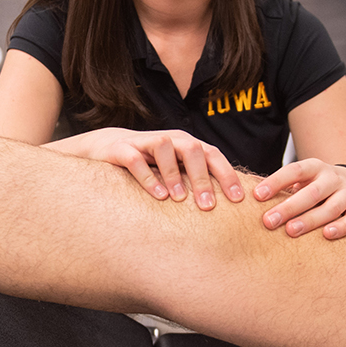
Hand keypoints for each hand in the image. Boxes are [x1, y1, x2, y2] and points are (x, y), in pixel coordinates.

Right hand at [46, 128, 244, 209]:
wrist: (108, 147)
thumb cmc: (152, 165)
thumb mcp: (177, 171)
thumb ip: (198, 182)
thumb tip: (233, 206)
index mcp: (187, 146)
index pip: (213, 155)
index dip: (227, 175)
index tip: (237, 200)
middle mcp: (171, 140)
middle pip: (193, 150)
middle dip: (202, 178)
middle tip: (208, 206)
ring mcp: (146, 142)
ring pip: (166, 148)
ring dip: (174, 174)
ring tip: (178, 199)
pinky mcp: (123, 149)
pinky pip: (136, 159)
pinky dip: (147, 176)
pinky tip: (157, 195)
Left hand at [253, 159, 345, 238]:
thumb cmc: (314, 186)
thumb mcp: (299, 180)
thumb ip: (279, 187)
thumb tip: (244, 190)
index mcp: (314, 167)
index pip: (294, 171)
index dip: (275, 182)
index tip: (257, 196)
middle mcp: (332, 178)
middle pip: (311, 192)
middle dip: (289, 207)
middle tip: (268, 221)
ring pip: (331, 206)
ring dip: (311, 220)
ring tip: (291, 231)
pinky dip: (342, 227)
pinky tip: (327, 235)